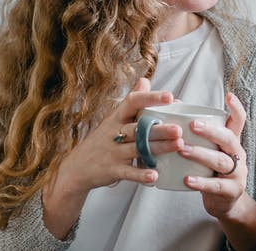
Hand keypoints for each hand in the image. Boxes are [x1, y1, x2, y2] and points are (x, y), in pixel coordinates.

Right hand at [55, 77, 182, 193]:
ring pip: (138, 149)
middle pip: (138, 128)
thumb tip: (145, 80)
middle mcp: (114, 133)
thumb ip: (131, 102)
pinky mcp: (113, 170)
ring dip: (159, 147)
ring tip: (178, 145)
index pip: (132, 102)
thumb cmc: (102, 141)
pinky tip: (155, 175)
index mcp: (116, 118)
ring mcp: (113, 152)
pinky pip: (129, 173)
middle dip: (159, 128)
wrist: (77, 168)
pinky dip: (141, 175)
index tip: (170, 96)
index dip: (151, 98)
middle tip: (178, 128)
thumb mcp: (113, 119)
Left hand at [181, 91, 255, 218]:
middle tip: (193, 125)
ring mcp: (237, 173)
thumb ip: (198, 132)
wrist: (225, 203)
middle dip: (211, 131)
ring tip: (182, 149)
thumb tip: (175, 104)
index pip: (239, 121)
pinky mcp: (231, 191)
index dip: (236, 108)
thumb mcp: (210, 150)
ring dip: (200, 154)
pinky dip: (201, 182)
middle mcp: (238, 155)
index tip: (229, 95)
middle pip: (229, 139)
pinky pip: (216, 185)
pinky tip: (187, 179)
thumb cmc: (212, 171)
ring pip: (220, 161)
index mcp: (232, 142)